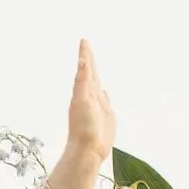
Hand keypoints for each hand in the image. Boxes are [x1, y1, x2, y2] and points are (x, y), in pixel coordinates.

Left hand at [63, 38, 115, 170]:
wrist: (88, 148)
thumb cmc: (83, 126)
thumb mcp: (82, 99)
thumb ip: (82, 80)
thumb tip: (82, 60)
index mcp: (84, 90)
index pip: (85, 67)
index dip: (85, 53)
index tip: (83, 40)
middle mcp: (90, 95)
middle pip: (90, 72)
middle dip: (89, 58)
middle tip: (86, 44)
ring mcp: (98, 105)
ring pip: (97, 84)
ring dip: (95, 74)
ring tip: (94, 65)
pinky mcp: (106, 115)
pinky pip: (105, 100)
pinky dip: (104, 93)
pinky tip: (104, 91)